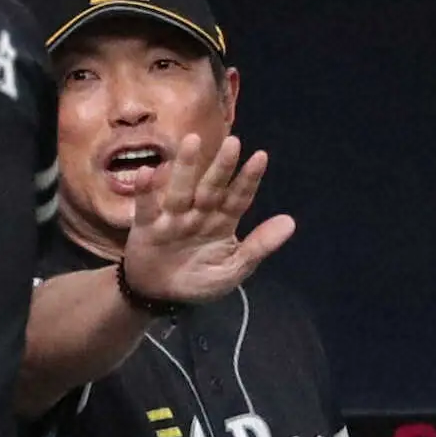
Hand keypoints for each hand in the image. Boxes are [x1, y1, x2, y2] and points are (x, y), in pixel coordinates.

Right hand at [122, 134, 295, 302]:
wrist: (158, 295)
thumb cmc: (197, 279)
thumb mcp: (232, 269)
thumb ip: (257, 247)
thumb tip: (290, 222)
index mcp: (221, 222)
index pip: (238, 198)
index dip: (248, 179)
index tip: (260, 156)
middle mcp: (198, 214)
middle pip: (211, 188)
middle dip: (222, 167)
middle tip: (233, 142)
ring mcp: (172, 218)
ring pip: (180, 190)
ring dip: (185, 167)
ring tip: (192, 141)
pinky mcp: (147, 225)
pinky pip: (146, 206)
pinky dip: (145, 190)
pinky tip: (147, 172)